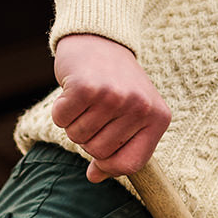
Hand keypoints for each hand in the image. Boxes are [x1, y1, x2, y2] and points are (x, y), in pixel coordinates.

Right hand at [51, 34, 170, 181]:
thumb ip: (119, 150)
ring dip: (74, 123)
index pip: (129, 165)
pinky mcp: (86, 87)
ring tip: (86, 101)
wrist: (102, 39)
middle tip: (95, 113)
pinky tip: (71, 92)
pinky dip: (60, 110)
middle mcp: (139, 107)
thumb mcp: (131, 117)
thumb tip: (94, 177)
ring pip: (78, 138)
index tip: (102, 155)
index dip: (109, 166)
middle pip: (99, 152)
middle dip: (89, 139)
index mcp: (158, 118)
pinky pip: (61, 120)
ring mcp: (114, 96)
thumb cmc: (117, 84)